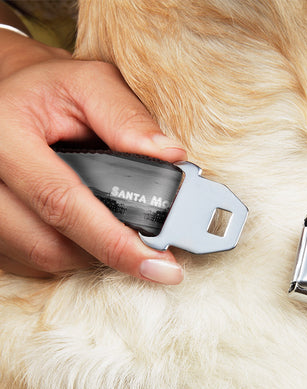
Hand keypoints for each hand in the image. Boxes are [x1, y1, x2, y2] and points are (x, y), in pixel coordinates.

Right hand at [0, 30, 186, 282]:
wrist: (6, 95)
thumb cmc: (50, 89)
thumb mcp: (89, 84)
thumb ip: (128, 117)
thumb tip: (170, 157)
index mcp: (4, 136)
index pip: (62, 203)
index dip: (115, 242)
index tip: (160, 266)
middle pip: (50, 245)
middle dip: (108, 251)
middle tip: (148, 249)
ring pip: (41, 258)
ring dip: (88, 253)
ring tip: (115, 229)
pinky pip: (29, 260)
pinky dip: (67, 252)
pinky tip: (85, 229)